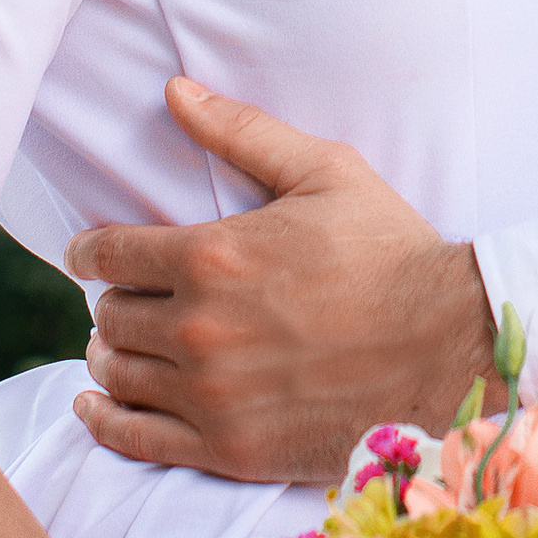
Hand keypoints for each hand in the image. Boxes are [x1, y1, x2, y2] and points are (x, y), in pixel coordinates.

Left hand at [66, 79, 496, 478]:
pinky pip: (133, 439)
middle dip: (112, 301)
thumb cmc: (390, 252)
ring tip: (120, 347)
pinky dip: (104, 420)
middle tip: (129, 299)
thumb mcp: (324, 172)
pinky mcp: (227, 447)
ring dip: (109, 356)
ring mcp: (209, 393)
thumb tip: (175, 90)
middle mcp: (197, 326)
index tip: (90, 253)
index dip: (91, 250)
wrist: (447, 348)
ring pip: (116, 373)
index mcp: (213, 254)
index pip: (110, 252)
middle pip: (110, 315)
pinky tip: (97, 405)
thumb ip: (242, 130)